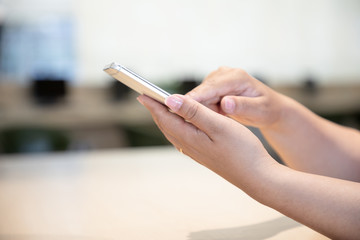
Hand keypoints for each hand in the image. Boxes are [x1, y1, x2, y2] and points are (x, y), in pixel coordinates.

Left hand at [137, 94, 276, 190]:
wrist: (257, 176)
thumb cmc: (242, 151)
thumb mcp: (218, 126)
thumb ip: (194, 112)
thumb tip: (170, 100)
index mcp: (189, 137)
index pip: (164, 117)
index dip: (152, 104)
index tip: (142, 92)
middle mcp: (188, 146)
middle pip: (166, 125)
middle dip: (156, 110)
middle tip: (148, 96)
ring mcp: (196, 151)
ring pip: (174, 131)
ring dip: (166, 117)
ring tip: (162, 106)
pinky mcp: (203, 153)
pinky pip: (183, 136)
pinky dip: (178, 125)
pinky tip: (183, 122)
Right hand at [187, 67, 288, 128]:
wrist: (269, 108)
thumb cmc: (267, 109)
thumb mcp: (259, 111)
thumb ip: (243, 107)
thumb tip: (225, 103)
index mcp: (236, 77)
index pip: (210, 88)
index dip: (194, 99)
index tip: (178, 108)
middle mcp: (225, 74)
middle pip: (201, 91)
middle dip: (194, 107)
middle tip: (188, 124)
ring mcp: (218, 79)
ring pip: (199, 96)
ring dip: (200, 110)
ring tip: (207, 124)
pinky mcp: (214, 86)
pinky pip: (202, 99)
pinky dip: (203, 110)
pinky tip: (207, 120)